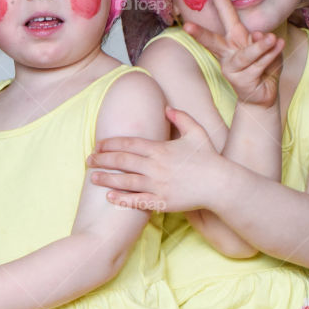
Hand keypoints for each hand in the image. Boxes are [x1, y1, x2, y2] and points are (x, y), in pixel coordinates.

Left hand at [88, 106, 222, 212]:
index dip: (111, 144)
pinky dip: (121, 199)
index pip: (129, 143)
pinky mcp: (161, 201)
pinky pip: (137, 201)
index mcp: (161, 149)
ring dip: (106, 178)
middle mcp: (156, 166)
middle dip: (102, 159)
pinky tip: (109, 197)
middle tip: (88, 160)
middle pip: (122, 161)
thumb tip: (166, 108)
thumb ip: (180, 117)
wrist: (220, 184)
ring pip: (125, 181)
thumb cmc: (209, 158)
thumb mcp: (196, 132)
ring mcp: (157, 185)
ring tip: (92, 177)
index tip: (99, 145)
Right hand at [183, 0, 284, 106]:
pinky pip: (259, 65)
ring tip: (274, 39)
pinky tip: (279, 47)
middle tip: (187, 27)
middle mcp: (228, 53)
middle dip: (199, 34)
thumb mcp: (265, 47)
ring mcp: (233, 69)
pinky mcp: (242, 81)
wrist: (263, 95)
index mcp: (233, 39)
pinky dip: (271, 56)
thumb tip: (257, 35)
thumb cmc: (263, 67)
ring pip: (246, 54)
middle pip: (212, 41)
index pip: (224, 14)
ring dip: (261, 47)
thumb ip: (260, 39)